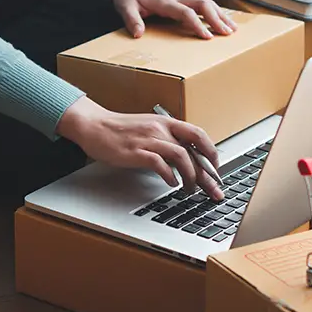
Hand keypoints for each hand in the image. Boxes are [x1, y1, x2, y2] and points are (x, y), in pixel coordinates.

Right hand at [57, 96, 223, 200]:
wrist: (94, 125)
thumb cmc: (121, 130)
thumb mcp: (150, 128)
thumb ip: (168, 139)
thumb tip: (187, 157)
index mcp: (166, 122)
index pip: (198, 134)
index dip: (211, 152)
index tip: (216, 169)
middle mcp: (161, 129)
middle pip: (194, 150)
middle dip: (207, 173)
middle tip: (214, 189)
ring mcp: (149, 139)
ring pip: (181, 156)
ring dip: (190, 176)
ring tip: (190, 189)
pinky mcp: (136, 151)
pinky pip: (160, 163)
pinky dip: (170, 175)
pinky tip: (172, 183)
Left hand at [104, 0, 237, 39]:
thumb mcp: (124, 7)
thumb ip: (131, 19)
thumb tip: (138, 33)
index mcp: (163, 1)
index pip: (184, 11)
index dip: (197, 23)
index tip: (207, 36)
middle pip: (202, 3)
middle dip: (217, 18)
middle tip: (227, 33)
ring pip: (207, 3)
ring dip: (220, 15)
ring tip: (232, 29)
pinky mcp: (184, 1)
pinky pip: (204, 5)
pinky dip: (217, 13)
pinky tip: (225, 22)